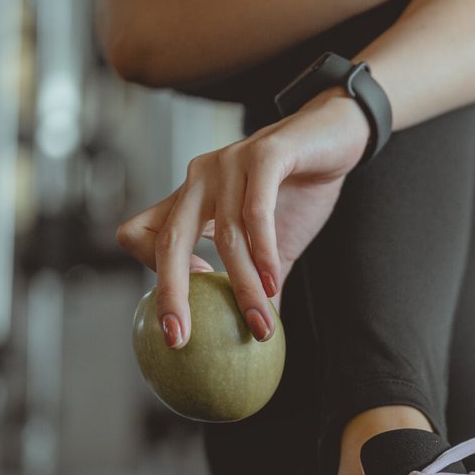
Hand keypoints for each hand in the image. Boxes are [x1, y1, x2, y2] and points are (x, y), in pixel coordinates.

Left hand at [116, 90, 369, 348]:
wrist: (337, 136)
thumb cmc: (299, 189)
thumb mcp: (275, 244)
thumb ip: (261, 283)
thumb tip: (262, 338)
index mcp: (191, 198)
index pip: (137, 233)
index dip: (152, 271)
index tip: (195, 298)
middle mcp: (199, 178)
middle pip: (166, 240)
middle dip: (169, 294)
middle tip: (180, 338)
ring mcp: (229, 164)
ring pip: (225, 236)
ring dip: (242, 287)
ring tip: (261, 324)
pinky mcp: (265, 155)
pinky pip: (256, 211)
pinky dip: (262, 252)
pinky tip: (273, 283)